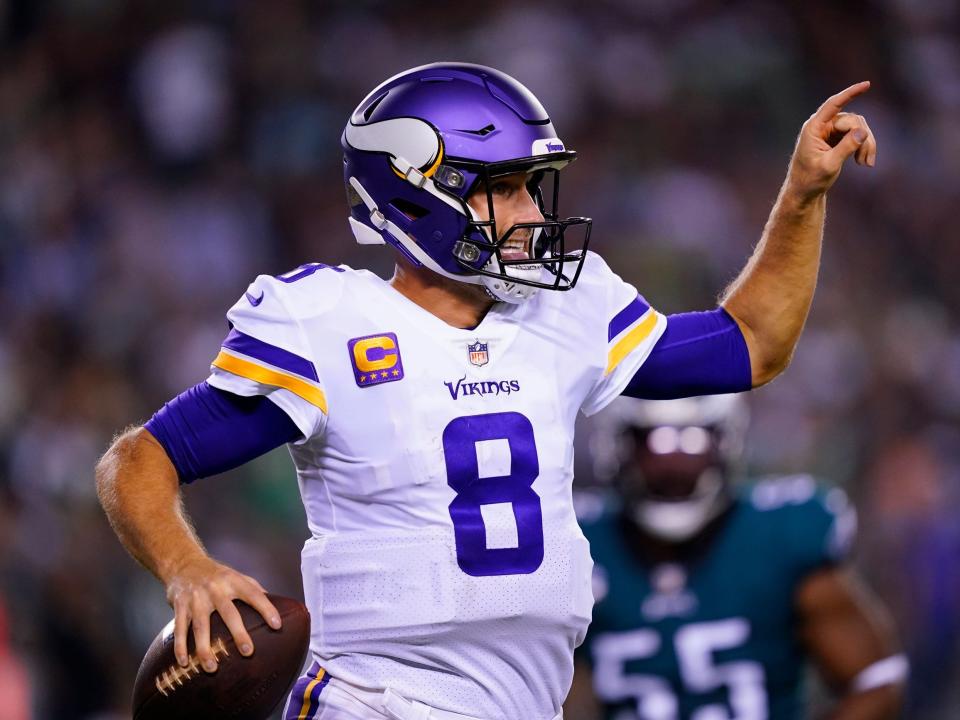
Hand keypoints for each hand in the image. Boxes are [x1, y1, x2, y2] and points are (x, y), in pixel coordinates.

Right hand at [165, 555, 281, 672]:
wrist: (183, 563)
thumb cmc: (215, 574)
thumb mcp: (235, 576)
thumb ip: (253, 589)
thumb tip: (275, 605)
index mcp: (233, 581)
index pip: (254, 594)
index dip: (267, 609)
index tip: (277, 625)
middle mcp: (215, 589)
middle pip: (229, 613)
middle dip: (239, 633)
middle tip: (248, 652)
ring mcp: (196, 598)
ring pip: (201, 626)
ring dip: (205, 648)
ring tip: (212, 668)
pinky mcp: (180, 605)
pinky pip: (180, 628)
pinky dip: (180, 647)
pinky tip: (183, 663)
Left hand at [786, 81, 876, 201]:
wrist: (804, 192)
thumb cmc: (811, 180)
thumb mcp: (829, 165)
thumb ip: (845, 148)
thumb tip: (863, 131)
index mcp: (813, 128)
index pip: (833, 104)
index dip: (850, 93)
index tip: (867, 84)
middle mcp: (821, 126)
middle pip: (852, 120)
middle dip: (864, 138)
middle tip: (867, 161)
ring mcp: (829, 131)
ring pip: (858, 127)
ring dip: (866, 144)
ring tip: (866, 164)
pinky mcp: (836, 138)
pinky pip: (857, 134)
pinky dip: (863, 146)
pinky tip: (863, 162)